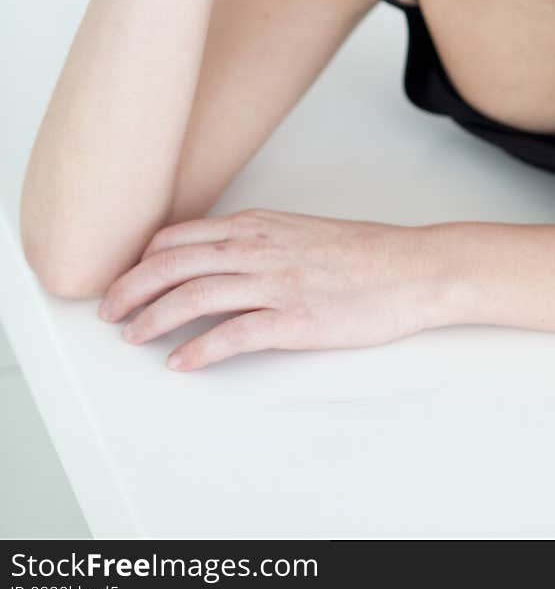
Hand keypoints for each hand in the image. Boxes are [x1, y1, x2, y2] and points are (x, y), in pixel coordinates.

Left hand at [97, 209, 446, 370]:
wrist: (412, 268)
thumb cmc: (364, 254)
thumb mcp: (300, 232)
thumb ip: (258, 242)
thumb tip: (220, 257)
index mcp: (259, 226)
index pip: (181, 236)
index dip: (144, 259)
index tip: (126, 277)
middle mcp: (259, 249)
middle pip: (175, 263)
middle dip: (132, 287)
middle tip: (108, 309)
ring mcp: (276, 283)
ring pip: (195, 295)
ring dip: (154, 317)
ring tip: (131, 335)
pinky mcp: (295, 319)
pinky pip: (234, 334)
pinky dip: (200, 348)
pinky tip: (181, 362)